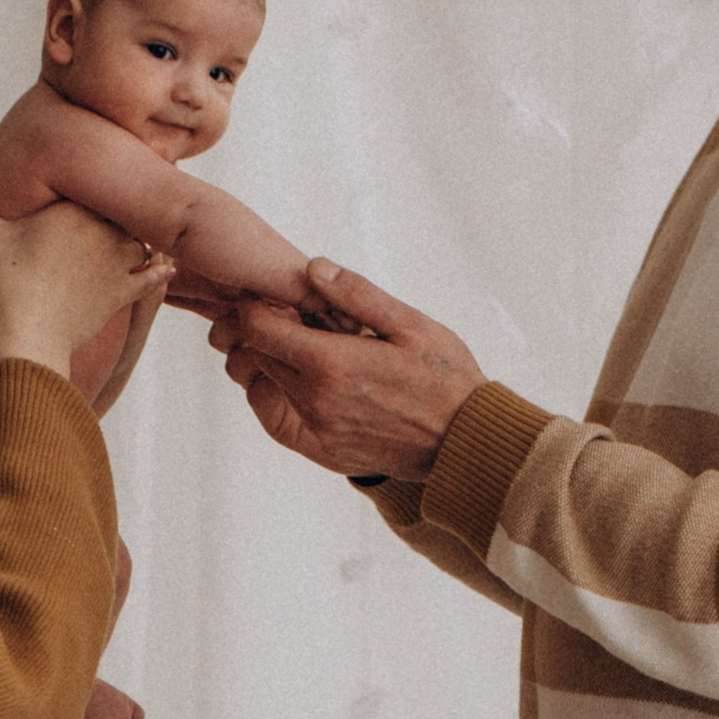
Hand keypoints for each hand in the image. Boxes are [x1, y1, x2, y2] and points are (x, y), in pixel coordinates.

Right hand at [0, 175, 171, 376]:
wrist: (27, 337)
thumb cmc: (4, 285)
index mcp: (71, 210)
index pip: (100, 185)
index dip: (106, 180)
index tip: (112, 171)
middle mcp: (101, 231)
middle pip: (124, 211)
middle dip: (126, 208)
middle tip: (140, 197)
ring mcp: (115, 263)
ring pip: (140, 241)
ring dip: (139, 240)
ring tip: (139, 236)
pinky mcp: (121, 294)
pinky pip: (150, 278)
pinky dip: (160, 272)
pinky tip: (169, 267)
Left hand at [210, 259, 484, 480]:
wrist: (463, 442)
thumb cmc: (444, 377)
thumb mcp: (410, 324)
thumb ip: (357, 294)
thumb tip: (313, 267)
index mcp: (332, 364)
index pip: (257, 328)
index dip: (255, 305)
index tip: (272, 296)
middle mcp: (315, 400)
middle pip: (256, 355)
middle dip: (264, 330)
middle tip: (292, 316)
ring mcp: (316, 430)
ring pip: (263, 386)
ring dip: (272, 362)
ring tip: (303, 346)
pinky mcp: (322, 451)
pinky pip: (276, 421)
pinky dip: (277, 396)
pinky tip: (301, 381)